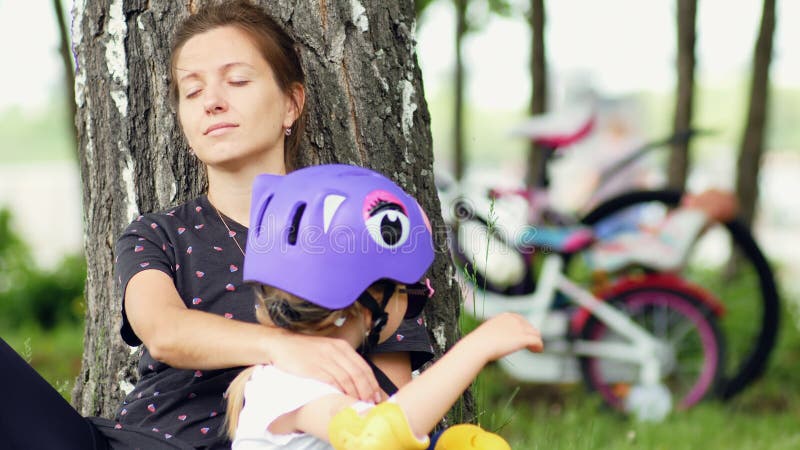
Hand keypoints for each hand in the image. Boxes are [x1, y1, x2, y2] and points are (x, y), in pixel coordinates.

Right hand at [266, 329, 381, 402]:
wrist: (281, 345)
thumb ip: (342, 361)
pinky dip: (340, 392)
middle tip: (370, 404)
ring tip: (359, 405)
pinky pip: (332, 381)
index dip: (373, 383)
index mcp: (342, 346)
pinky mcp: (313, 368)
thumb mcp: (327, 350)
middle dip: (367, 391)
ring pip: (347, 379)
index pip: (364, 366)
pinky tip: (343, 400)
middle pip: (358, 374)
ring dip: (355, 394)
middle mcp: (336, 351)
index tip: (376, 396)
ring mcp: (325, 359)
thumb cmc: (304, 351)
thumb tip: (357, 380)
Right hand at [464, 313, 542, 362]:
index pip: (521, 320)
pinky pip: (537, 341)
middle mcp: (514, 319)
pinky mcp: (523, 338)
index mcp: (505, 316)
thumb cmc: (479, 343)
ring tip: (535, 349)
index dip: (524, 329)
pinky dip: (539, 346)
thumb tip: (497, 340)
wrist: (478, 346)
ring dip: (536, 341)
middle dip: (531, 335)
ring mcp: (520, 328)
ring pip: (535, 333)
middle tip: (530, 345)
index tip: (524, 337)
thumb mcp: (488, 333)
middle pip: (529, 327)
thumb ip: (496, 333)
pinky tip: (537, 351)